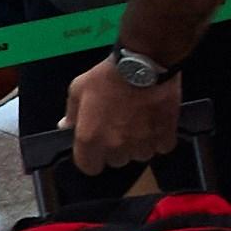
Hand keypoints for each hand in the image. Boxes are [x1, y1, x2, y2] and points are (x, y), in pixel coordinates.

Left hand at [60, 57, 178, 170]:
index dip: (92, 158)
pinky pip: (162, 147)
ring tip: (141, 126)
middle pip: (116, 161)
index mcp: (90, 138)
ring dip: (140, 145)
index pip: (89, 167)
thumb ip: (71, 113)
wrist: (144, 64)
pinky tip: (157, 125)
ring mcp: (141, 143)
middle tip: (121, 130)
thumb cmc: (107, 75)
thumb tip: (66, 126)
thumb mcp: (78, 89)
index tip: (97, 148)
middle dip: (118, 149)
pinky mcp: (164, 136)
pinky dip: (161, 139)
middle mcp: (115, 147)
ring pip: (140, 155)